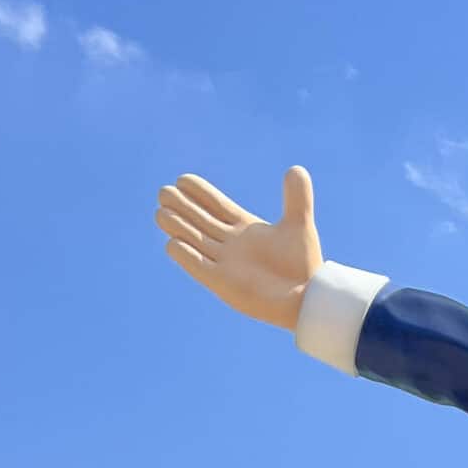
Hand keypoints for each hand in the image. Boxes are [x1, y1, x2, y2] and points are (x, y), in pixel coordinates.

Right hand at [155, 166, 322, 330]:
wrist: (306, 298)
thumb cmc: (304, 264)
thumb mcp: (299, 224)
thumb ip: (297, 197)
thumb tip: (295, 169)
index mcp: (244, 228)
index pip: (215, 205)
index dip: (199, 192)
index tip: (183, 179)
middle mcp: (231, 244)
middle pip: (199, 220)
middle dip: (181, 206)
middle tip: (164, 192)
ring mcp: (225, 263)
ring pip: (194, 240)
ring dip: (178, 226)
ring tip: (161, 211)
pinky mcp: (222, 283)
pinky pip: (197, 266)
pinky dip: (185, 255)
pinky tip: (172, 243)